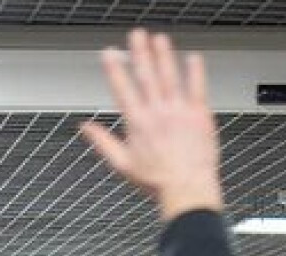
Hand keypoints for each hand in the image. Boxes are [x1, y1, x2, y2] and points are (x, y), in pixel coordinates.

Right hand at [81, 30, 223, 220]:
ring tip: (159, 39)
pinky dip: (195, 72)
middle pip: (147, 76)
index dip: (114, 68)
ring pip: (170, 77)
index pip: (123, 89)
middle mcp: (158, 114)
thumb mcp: (122, 165)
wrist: (188, 191)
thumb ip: (102, 142)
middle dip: (140, 52)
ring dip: (164, 55)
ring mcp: (180, 113)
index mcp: (138, 123)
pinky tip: (193, 57)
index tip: (108, 52)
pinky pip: (197, 88)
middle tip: (136, 35)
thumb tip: (85, 128)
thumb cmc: (158, 182)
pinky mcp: (200, 116)